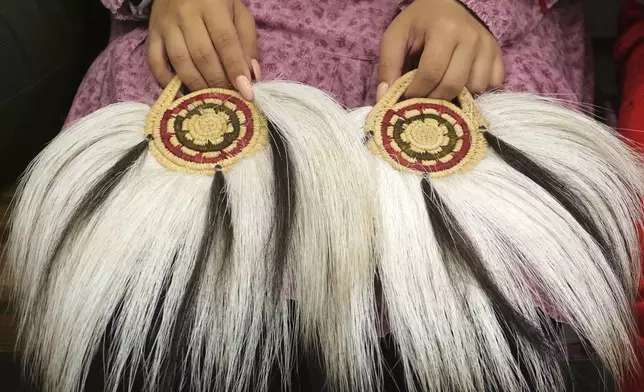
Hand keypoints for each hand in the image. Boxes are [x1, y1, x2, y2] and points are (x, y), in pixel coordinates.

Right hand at [148, 0, 259, 99]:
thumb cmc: (215, 1)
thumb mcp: (238, 12)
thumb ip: (248, 41)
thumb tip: (252, 75)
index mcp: (211, 6)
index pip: (225, 41)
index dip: (235, 68)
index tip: (246, 92)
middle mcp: (185, 15)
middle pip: (202, 55)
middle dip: (218, 82)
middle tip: (230, 98)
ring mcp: (166, 26)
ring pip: (180, 62)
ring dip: (198, 85)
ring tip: (211, 99)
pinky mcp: (152, 36)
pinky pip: (155, 63)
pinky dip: (167, 83)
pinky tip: (183, 95)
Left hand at [378, 0, 503, 100]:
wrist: (450, 2)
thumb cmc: (420, 21)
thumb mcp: (396, 35)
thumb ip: (388, 65)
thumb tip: (384, 97)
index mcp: (444, 30)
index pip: (430, 74)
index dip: (415, 93)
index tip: (406, 98)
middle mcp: (471, 38)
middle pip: (453, 85)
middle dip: (434, 100)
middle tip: (423, 99)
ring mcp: (487, 46)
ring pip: (475, 88)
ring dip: (457, 95)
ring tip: (442, 87)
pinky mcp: (498, 54)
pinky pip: (492, 84)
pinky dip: (477, 90)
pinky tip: (462, 82)